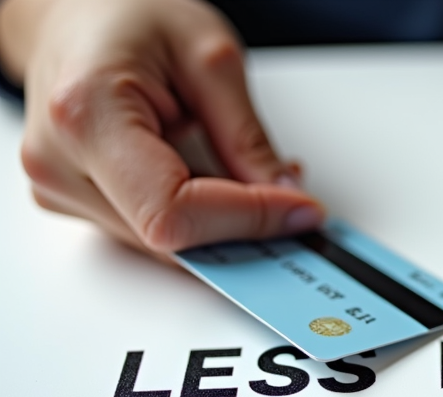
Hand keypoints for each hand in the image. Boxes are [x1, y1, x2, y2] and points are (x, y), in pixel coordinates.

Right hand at [0, 0, 324, 257]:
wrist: (71, 12)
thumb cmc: (125, 14)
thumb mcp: (210, 56)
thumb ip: (248, 138)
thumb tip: (287, 199)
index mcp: (85, 115)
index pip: (173, 211)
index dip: (245, 219)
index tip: (300, 209)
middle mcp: (59, 164)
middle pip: (171, 237)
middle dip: (243, 223)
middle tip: (293, 197)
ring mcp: (61, 189)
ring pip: (167, 244)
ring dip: (225, 222)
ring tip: (251, 172)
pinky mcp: (75, 201)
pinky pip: (152, 230)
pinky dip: (199, 216)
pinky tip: (217, 180)